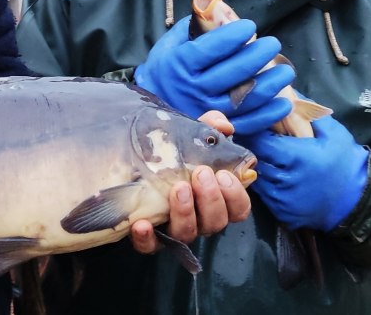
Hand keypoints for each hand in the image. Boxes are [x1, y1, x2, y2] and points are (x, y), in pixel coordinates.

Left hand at [130, 111, 252, 253]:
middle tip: (200, 174)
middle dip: (212, 199)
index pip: (238, 209)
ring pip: (188, 233)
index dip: (235, 196)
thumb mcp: (191, 137)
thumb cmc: (173, 154)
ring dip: (185, 212)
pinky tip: (141, 223)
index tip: (224, 174)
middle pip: (216, 223)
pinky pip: (150, 246)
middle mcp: (199, 218)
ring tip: (178, 189)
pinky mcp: (149, 238)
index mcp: (216, 198)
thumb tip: (224, 125)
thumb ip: (210, 127)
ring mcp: (174, 229)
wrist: (132, 163)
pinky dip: (147, 237)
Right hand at [135, 17, 294, 133]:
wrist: (154, 106)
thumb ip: (194, 26)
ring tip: (285, 71)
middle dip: (256, 56)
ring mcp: (207, 112)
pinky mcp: (218, 130)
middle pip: (231, 73)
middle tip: (273, 44)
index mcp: (181, 64)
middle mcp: (194, 89)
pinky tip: (284, 103)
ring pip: (243, 99)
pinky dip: (267, 115)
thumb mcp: (172, 43)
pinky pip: (247, 124)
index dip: (232, 37)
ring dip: (269, 85)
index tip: (250, 26)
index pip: (210, 49)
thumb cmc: (167, 69)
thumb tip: (218, 7)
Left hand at [242, 115, 369, 231]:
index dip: (255, 132)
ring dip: (259, 167)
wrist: (358, 201)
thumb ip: (308, 112)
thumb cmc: (346, 162)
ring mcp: (282, 200)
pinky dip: (266, 185)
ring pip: (257, 178)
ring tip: (269, 157)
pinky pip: (264, 196)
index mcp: (296, 157)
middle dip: (254, 148)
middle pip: (255, 159)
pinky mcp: (282, 213)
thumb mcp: (333, 132)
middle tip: (259, 140)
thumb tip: (287, 91)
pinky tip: (277, 175)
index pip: (259, 141)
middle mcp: (285, 180)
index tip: (257, 125)